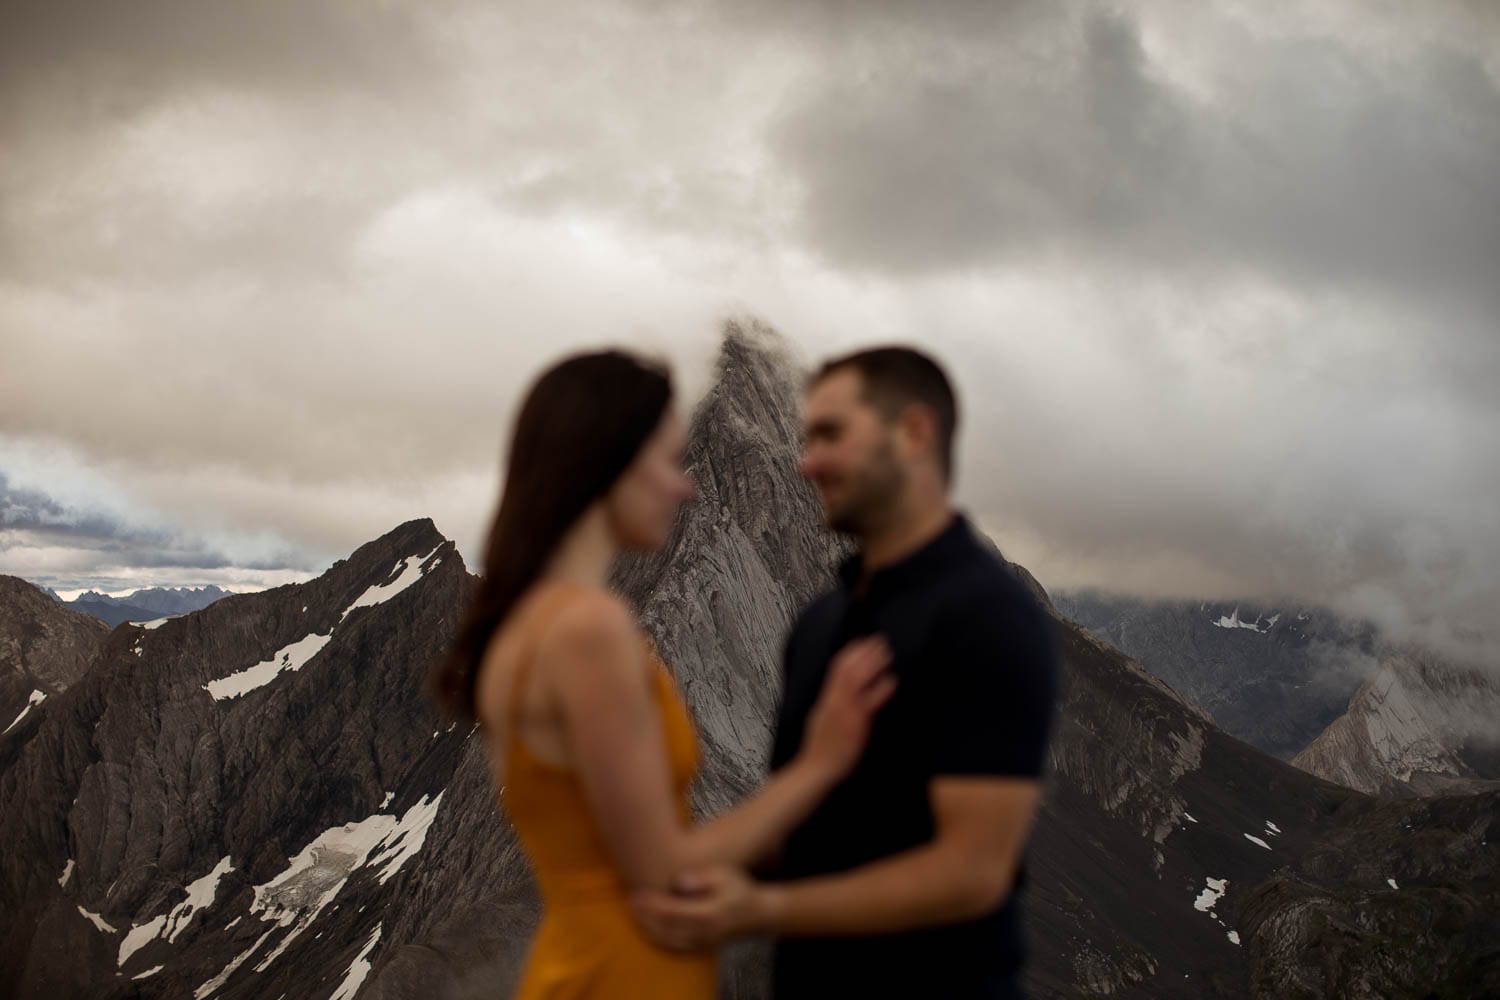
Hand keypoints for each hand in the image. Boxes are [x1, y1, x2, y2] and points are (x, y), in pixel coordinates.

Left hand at [631, 866, 772, 950]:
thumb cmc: (740, 889)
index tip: (637, 894)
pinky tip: (650, 928)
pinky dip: (659, 939)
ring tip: (636, 913)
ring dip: (649, 928)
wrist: (758, 915)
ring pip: (668, 941)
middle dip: (645, 917)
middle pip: (666, 929)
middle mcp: (703, 932)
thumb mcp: (724, 874)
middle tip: (630, 902)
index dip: (652, 904)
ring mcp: (702, 942)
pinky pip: (675, 947)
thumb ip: (702, 877)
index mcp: (707, 913)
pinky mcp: (702, 947)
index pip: (672, 911)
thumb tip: (679, 882)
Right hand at [801, 636, 895, 780]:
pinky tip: (892, 681)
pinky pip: (870, 702)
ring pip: (858, 679)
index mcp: (826, 698)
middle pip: (849, 668)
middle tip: (879, 640)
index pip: (836, 668)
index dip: (850, 652)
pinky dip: (881, 689)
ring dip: (873, 664)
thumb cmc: (820, 747)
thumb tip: (839, 690)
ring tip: (886, 653)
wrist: (817, 768)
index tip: (862, 640)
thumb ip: (832, 702)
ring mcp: (845, 711)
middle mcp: (835, 701)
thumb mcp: (821, 718)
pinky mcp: (856, 724)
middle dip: (864, 652)